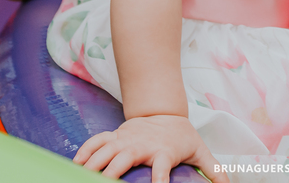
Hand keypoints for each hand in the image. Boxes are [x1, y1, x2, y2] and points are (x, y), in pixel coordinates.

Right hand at [74, 114, 228, 182]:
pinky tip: (74, 165)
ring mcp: (126, 139)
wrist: (164, 112)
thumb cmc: (182, 137)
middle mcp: (142, 146)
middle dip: (111, 173)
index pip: (161, 167)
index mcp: (163, 152)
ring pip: (105, 151)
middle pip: (123, 159)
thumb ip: (214, 169)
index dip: (158, 179)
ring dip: (92, 164)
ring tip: (81, 177)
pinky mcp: (115, 136)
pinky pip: (95, 142)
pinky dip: (84, 152)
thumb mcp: (200, 151)